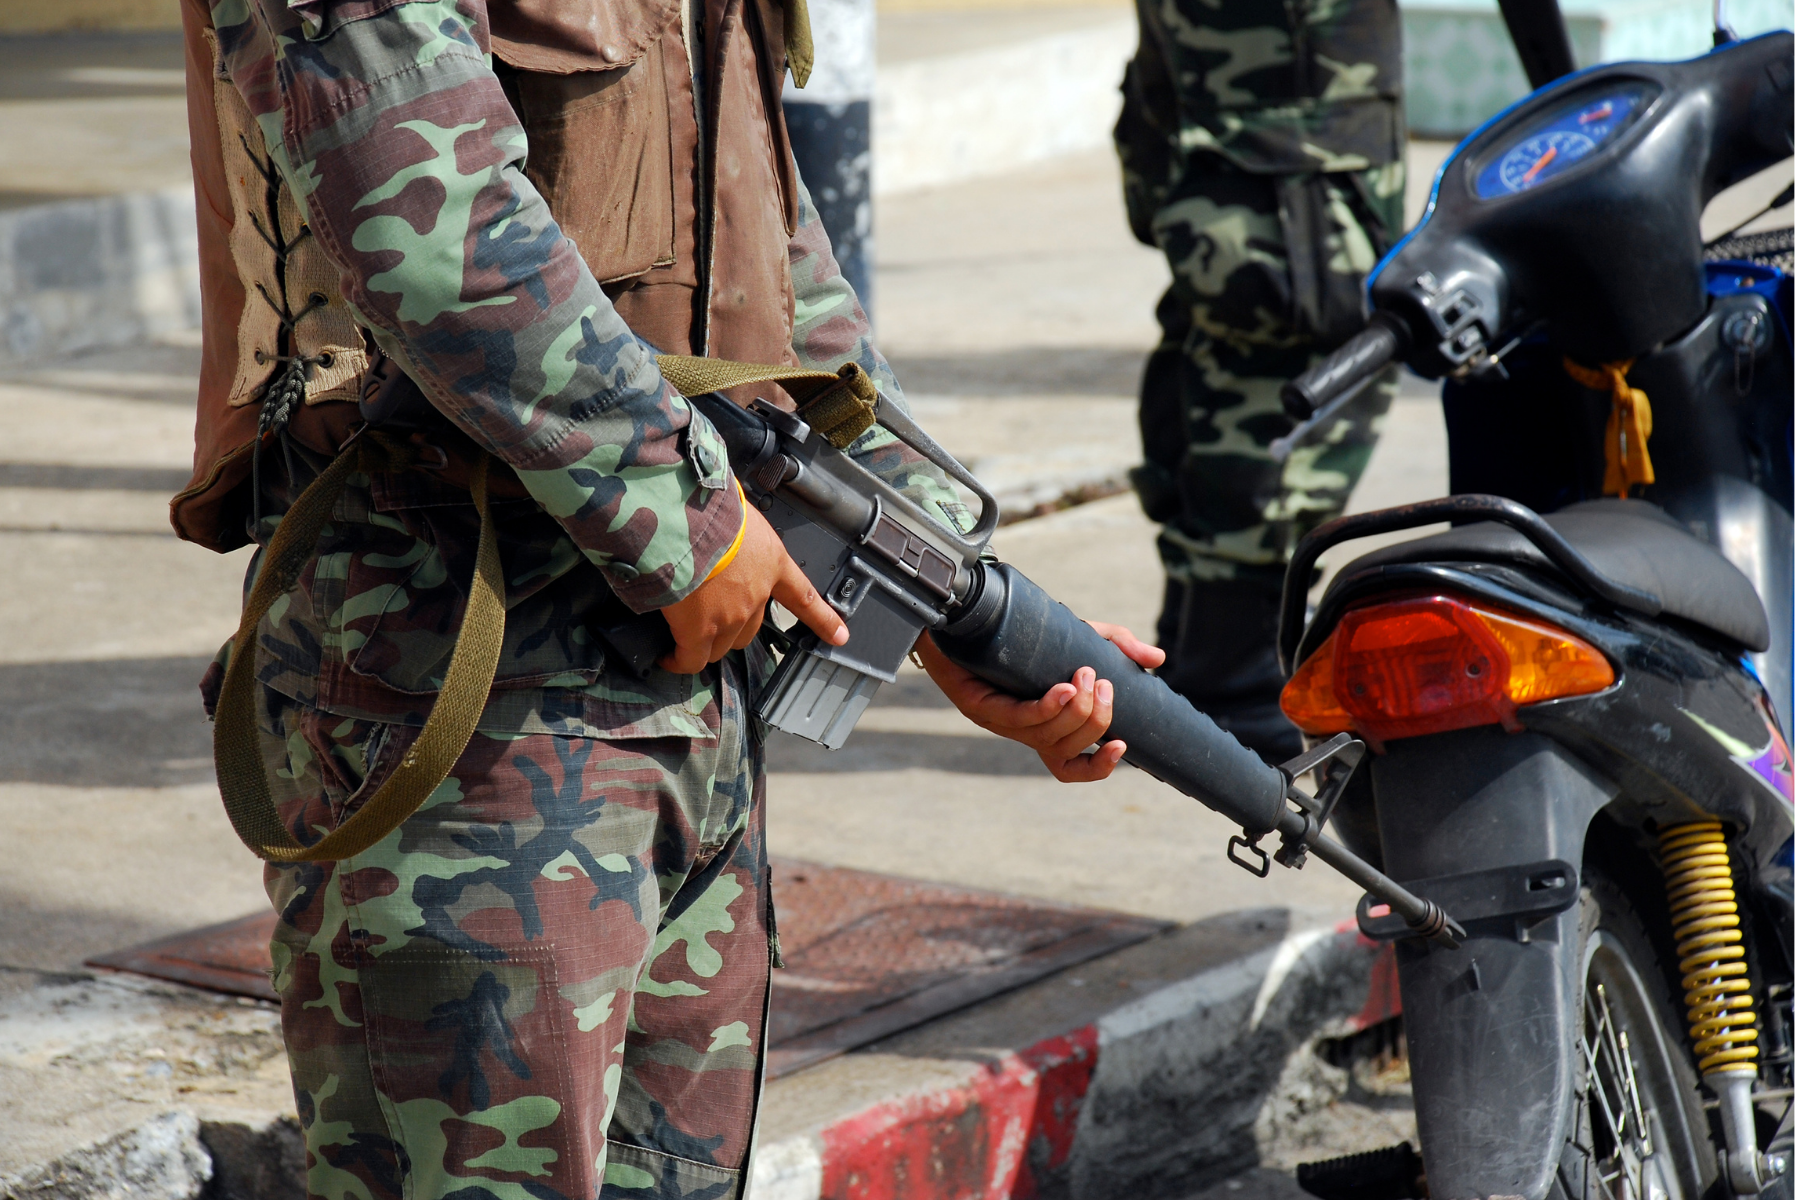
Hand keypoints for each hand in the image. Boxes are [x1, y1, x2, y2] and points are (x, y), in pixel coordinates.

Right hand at [658, 502, 847, 672]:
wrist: (684, 520)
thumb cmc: (705, 504)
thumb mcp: (735, 512)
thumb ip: (733, 532)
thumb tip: (712, 531)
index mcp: (772, 562)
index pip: (803, 597)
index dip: (822, 619)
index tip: (840, 636)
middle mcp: (756, 595)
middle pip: (750, 629)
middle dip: (731, 627)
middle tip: (707, 617)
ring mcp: (729, 616)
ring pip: (721, 645)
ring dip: (705, 643)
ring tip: (682, 637)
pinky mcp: (697, 630)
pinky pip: (691, 658)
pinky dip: (679, 661)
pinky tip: (669, 658)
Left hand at [914, 622, 1165, 782]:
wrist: (964, 615)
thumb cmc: (1022, 633)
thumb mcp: (1078, 636)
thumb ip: (1117, 646)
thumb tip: (1157, 659)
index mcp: (1045, 726)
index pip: (1071, 769)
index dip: (1099, 768)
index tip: (1122, 744)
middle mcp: (1023, 731)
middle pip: (1068, 750)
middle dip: (1095, 721)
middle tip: (1103, 683)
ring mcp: (1000, 722)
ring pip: (1047, 738)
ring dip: (1075, 712)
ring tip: (1087, 676)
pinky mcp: (979, 706)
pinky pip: (1018, 718)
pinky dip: (1046, 707)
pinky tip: (1063, 689)